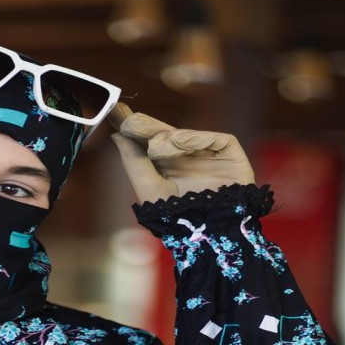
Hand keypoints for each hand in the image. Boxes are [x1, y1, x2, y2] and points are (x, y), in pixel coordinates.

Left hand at [110, 108, 254, 204]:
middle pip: (164, 134)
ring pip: (184, 135)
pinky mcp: (229, 151)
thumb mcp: (148, 188)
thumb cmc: (177, 216)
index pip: (148, 140)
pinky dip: (192, 138)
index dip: (133, 127)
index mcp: (168, 166)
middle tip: (128, 119)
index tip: (116, 113)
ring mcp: (208, 153)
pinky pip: (211, 138)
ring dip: (165, 137)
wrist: (209, 232)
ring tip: (153, 147)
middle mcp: (187, 157)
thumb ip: (133, 161)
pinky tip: (175, 142)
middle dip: (145, 126)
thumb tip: (116, 135)